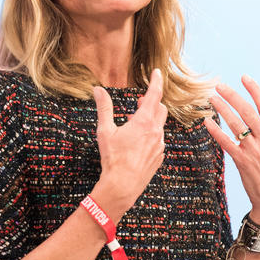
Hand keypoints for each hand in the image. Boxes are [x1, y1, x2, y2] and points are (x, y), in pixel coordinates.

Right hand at [92, 68, 166, 216]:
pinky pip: (159, 140)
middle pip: (160, 109)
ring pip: (159, 125)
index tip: (157, 72)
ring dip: (150, 120)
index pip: (154, 95)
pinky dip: (150, 135)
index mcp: (144, 122)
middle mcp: (156, 132)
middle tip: (139, 102)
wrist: (122, 186)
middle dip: (152, 102)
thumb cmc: (113, 159)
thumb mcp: (105, 131)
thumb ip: (104, 108)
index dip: (156, 81)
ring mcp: (160, 145)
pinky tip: (137, 143)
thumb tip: (98, 90)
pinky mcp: (159, 157)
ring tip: (134, 124)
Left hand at [204, 76, 259, 225]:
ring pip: (236, 124)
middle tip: (220, 85)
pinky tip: (207, 122)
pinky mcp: (242, 160)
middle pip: (248, 111)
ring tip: (212, 98)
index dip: (255, 90)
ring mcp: (253, 150)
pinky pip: (227, 142)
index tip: (245, 77)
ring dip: (222, 110)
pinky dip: (216, 131)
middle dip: (233, 96)